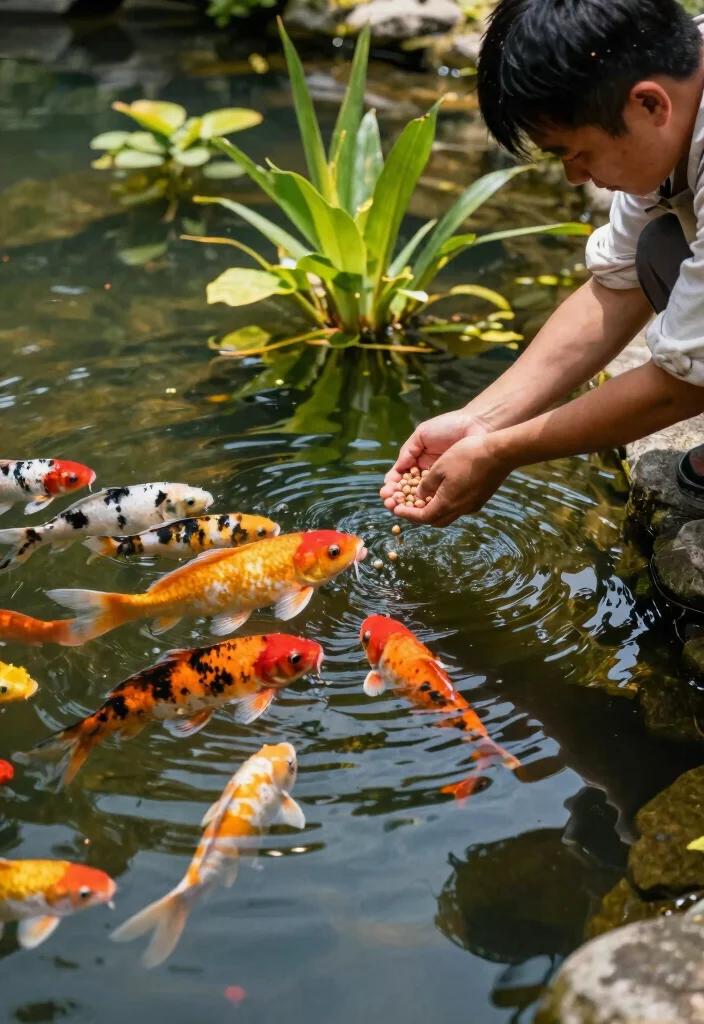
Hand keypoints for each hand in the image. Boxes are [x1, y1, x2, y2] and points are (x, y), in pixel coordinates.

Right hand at [380, 409, 491, 510]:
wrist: (476, 425)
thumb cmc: (448, 426)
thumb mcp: (422, 435)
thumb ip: (407, 452)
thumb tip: (396, 473)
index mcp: (418, 461)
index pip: (401, 478)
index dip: (392, 486)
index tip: (386, 492)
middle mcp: (428, 474)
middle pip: (408, 491)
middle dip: (397, 498)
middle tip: (390, 503)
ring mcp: (441, 482)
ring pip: (421, 498)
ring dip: (408, 504)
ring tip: (397, 507)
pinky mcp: (455, 487)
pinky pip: (439, 499)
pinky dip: (426, 504)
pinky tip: (417, 507)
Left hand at [390, 434, 513, 526]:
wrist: (499, 453)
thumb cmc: (467, 456)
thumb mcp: (439, 468)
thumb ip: (426, 486)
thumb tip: (419, 497)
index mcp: (447, 504)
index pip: (422, 517)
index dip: (407, 514)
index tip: (395, 509)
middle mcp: (460, 510)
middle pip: (435, 520)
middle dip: (419, 515)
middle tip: (407, 506)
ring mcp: (472, 506)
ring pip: (448, 515)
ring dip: (433, 510)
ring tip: (423, 500)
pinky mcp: (480, 500)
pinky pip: (458, 508)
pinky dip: (446, 504)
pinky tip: (442, 493)